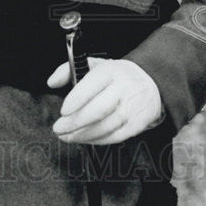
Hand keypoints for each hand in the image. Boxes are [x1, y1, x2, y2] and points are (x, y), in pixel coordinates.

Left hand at [47, 57, 163, 143]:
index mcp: (111, 70)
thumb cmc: (118, 75)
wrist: (153, 82)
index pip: (92, 84)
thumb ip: (69, 70)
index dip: (76, 99)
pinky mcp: (138, 123)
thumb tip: (52, 82)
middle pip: (98, 109)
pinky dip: (98, 141)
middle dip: (75, 122)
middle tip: (59, 129)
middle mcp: (124, 88)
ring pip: (106, 126)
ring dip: (84, 135)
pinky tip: (86, 139)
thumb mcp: (95, 65)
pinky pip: (115, 136)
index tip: (63, 110)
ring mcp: (132, 107)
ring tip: (68, 137)